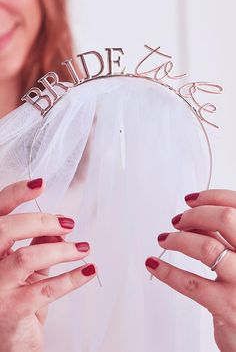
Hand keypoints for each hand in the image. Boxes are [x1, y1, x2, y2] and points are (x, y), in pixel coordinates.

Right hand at [0, 178, 95, 351]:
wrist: (10, 341)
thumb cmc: (16, 298)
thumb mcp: (25, 267)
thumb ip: (37, 242)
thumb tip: (59, 225)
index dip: (15, 194)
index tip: (41, 184)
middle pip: (6, 229)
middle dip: (42, 220)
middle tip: (69, 224)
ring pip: (28, 257)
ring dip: (62, 250)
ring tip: (83, 249)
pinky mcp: (12, 310)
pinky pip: (47, 288)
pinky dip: (73, 277)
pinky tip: (90, 270)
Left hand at [145, 189, 235, 351]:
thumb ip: (225, 238)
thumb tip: (198, 216)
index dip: (211, 197)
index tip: (192, 200)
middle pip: (225, 219)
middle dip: (194, 215)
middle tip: (178, 220)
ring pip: (206, 248)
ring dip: (179, 239)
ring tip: (165, 239)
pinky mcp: (227, 306)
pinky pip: (191, 283)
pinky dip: (167, 271)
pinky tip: (155, 265)